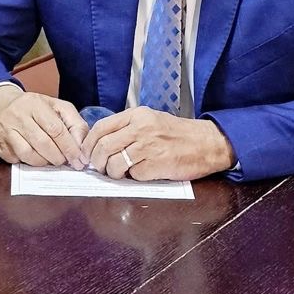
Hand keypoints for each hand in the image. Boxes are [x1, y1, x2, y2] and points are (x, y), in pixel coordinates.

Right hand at [0, 85, 87, 167]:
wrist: (2, 106)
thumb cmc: (36, 109)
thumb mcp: (57, 107)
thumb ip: (75, 124)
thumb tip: (81, 148)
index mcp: (35, 103)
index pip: (56, 129)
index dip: (70, 148)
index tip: (80, 160)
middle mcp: (17, 115)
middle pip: (43, 144)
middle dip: (59, 157)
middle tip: (66, 162)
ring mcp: (5, 130)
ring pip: (29, 155)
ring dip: (44, 162)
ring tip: (50, 159)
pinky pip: (17, 160)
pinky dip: (29, 163)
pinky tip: (34, 156)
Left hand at [80, 106, 235, 180]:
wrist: (206, 143)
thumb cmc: (176, 133)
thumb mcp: (150, 119)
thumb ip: (127, 127)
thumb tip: (102, 142)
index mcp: (136, 115)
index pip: (101, 127)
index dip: (89, 143)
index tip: (86, 153)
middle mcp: (140, 128)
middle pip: (104, 146)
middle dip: (97, 161)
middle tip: (99, 168)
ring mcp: (149, 147)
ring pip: (116, 163)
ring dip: (113, 172)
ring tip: (119, 173)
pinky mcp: (158, 165)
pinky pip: (135, 175)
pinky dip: (134, 178)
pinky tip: (141, 174)